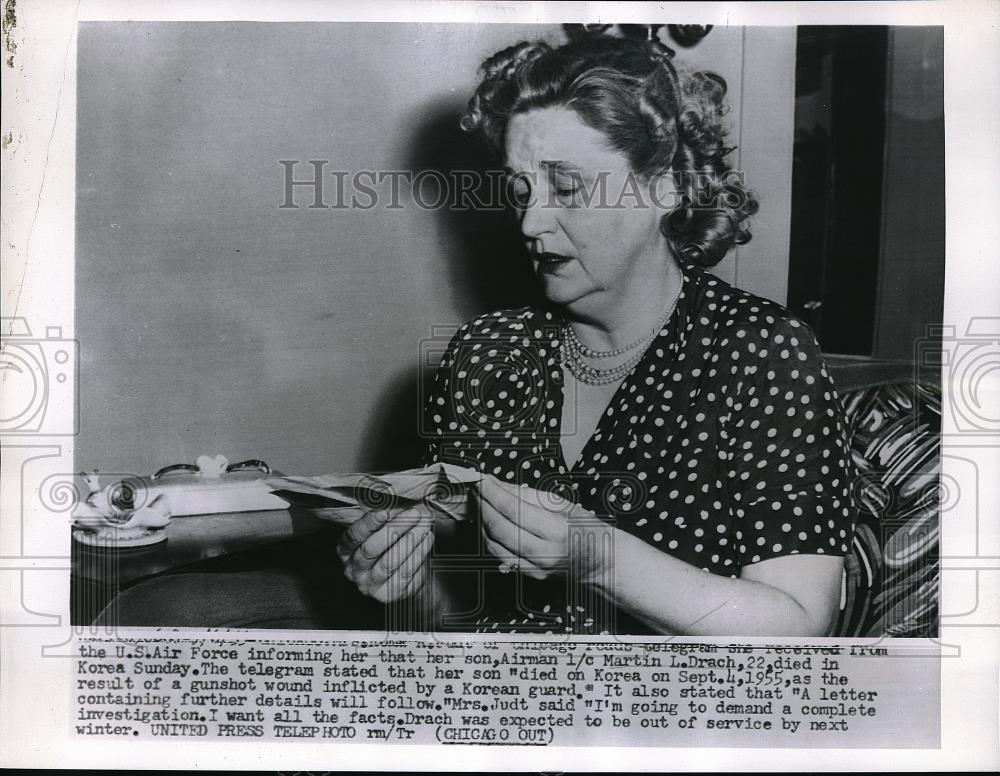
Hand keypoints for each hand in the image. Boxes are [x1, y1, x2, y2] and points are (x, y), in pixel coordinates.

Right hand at [336, 508, 432, 602]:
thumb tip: (399, 500)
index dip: (368, 524)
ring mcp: (370, 585)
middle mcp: (354, 570)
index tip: (385, 511)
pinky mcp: (389, 595)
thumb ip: (385, 518)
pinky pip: (405, 574)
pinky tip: (428, 539)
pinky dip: (419, 554)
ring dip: (410, 541)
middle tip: (414, 514)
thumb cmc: (390, 545)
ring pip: (389, 562)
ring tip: (425, 525)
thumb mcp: (381, 530)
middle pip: (371, 549)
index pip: (353, 536)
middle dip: (394, 529)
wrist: (403, 575)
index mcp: (346, 551)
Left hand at [473, 474, 614, 583]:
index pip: (513, 510)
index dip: (492, 493)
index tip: (481, 480)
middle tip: (476, 490)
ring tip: (480, 504)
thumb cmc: (587, 530)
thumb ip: (528, 496)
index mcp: (557, 531)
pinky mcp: (529, 576)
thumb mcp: (564, 505)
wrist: (602, 563)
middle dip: (482, 506)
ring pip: (494, 546)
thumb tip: (498, 485)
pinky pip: (500, 557)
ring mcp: (536, 569)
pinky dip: (489, 538)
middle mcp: (545, 553)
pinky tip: (488, 523)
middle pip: (499, 529)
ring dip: (481, 523)